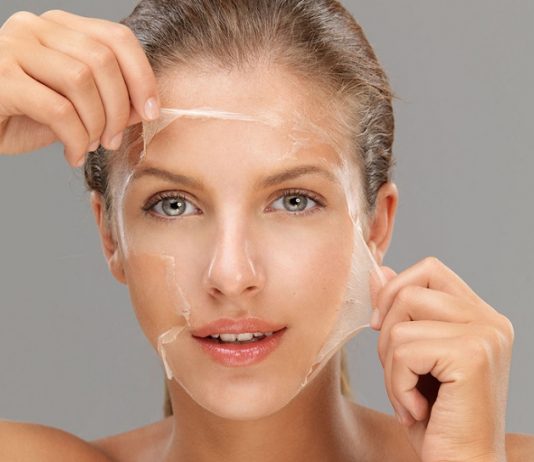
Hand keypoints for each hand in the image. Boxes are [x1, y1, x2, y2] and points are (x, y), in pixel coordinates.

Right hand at [0, 9, 159, 166]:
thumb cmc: (25, 114)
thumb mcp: (74, 103)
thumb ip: (107, 98)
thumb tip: (147, 107)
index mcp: (59, 27)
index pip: (117, 37)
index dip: (142, 76)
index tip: (151, 111)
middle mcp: (34, 28)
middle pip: (102, 60)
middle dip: (119, 108)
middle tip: (114, 138)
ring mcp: (12, 49)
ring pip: (81, 81)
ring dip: (97, 123)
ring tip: (92, 145)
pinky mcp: (0, 80)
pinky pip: (57, 109)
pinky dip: (76, 138)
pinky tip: (74, 154)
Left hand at [371, 257, 513, 461]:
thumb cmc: (435, 418)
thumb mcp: (411, 357)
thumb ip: (400, 311)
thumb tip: (379, 271)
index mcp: (478, 316)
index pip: (429, 269)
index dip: (395, 291)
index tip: (382, 327)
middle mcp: (489, 320)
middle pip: (410, 289)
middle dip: (386, 332)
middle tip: (398, 372)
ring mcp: (484, 335)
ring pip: (400, 323)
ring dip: (390, 368)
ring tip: (409, 397)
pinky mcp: (472, 356)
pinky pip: (403, 351)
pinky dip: (397, 385)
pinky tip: (417, 410)